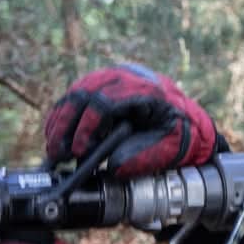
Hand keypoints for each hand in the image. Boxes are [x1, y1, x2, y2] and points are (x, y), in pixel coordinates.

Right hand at [45, 64, 217, 177]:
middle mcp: (126, 77)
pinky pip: (75, 98)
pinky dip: (63, 118)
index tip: (79, 151)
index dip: (88, 126)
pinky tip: (57, 138)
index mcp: (145, 89)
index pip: (106, 101)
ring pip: (75, 94)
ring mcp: (112, 78)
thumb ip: (145, 157)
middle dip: (66, 126)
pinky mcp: (102, 86)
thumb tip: (113, 166)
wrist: (187, 122)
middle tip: (59, 155)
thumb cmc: (180, 133)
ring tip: (55, 152)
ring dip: (60, 123)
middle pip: (84, 94)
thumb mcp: (171, 148)